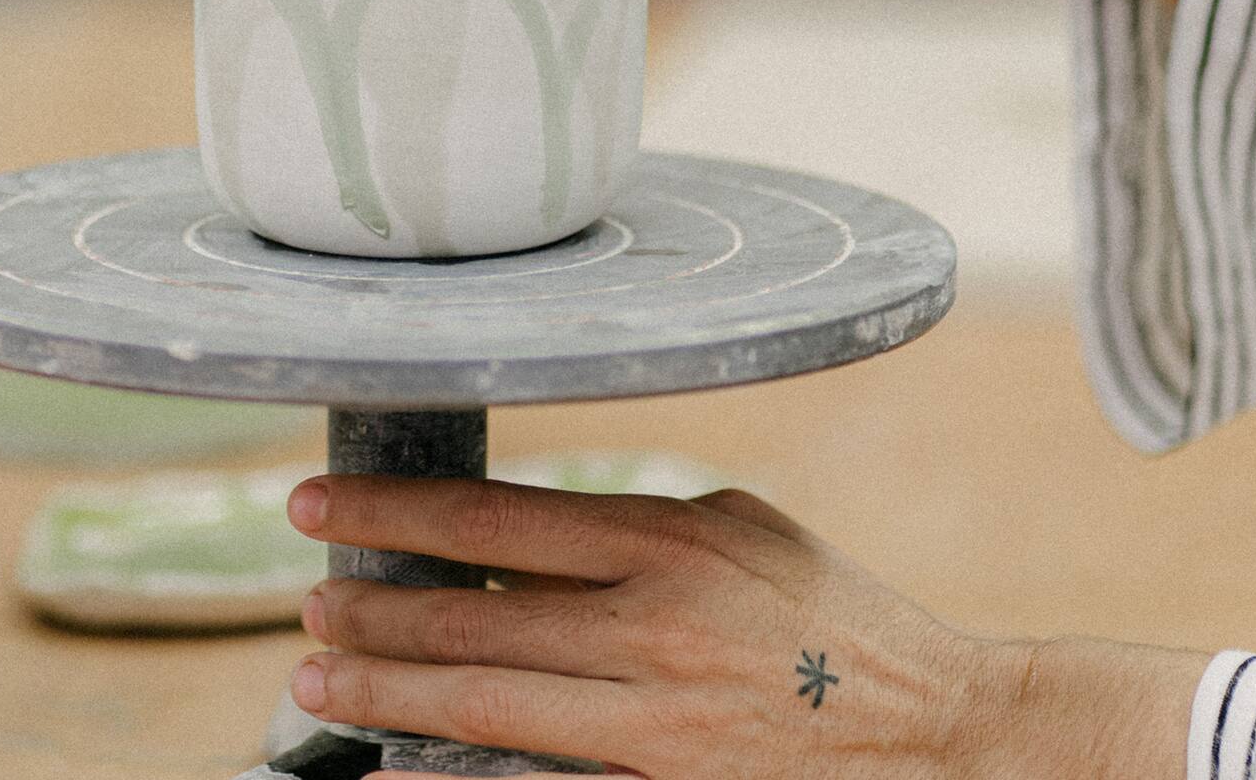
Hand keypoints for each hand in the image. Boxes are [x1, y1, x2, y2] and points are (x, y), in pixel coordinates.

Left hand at [284, 475, 1203, 778]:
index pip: (490, 515)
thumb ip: (637, 522)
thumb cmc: (838, 624)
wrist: (952, 735)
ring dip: (383, 689)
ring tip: (312, 676)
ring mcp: (660, 725)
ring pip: (484, 702)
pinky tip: (387, 779)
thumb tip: (517, 523)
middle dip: (367, 607)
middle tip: (303, 600)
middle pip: (468, 613)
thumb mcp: (744, 533)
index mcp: (670, 540)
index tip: (315, 502)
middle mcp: (654, 627)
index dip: (388, 509)